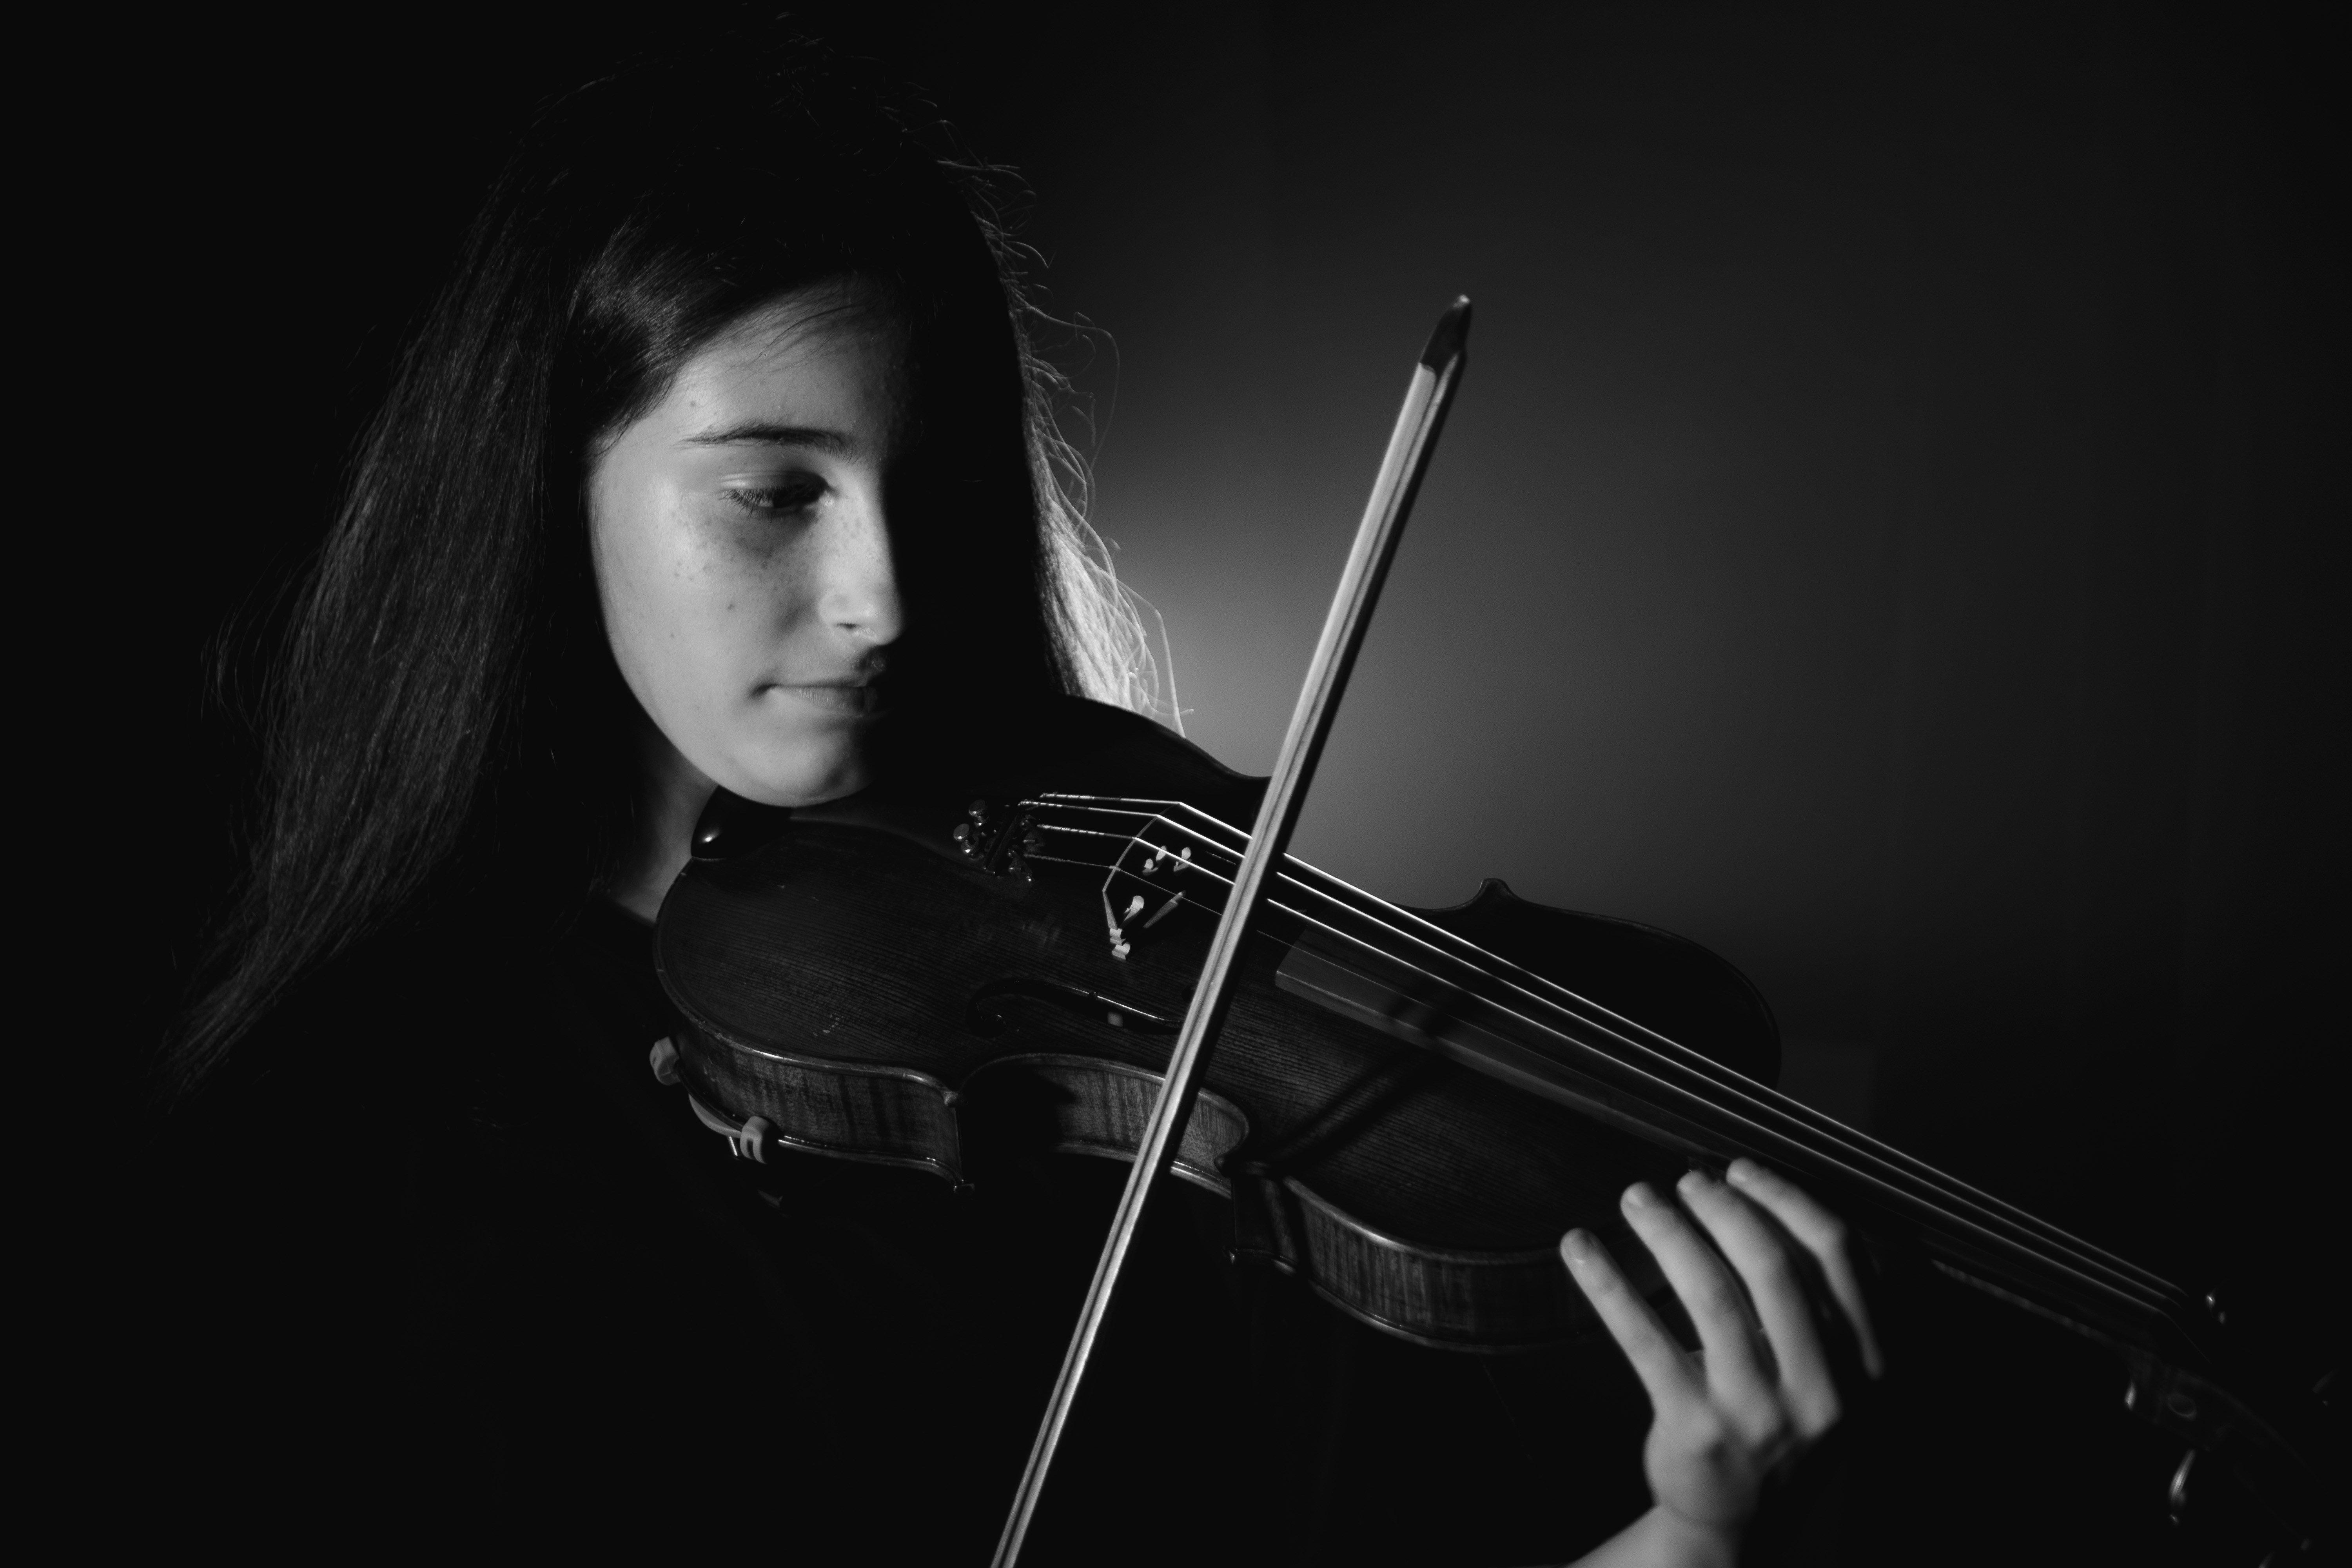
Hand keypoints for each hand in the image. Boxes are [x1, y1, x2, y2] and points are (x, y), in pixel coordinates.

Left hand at [1559, 1160, 1881, 1566]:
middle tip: (1687, 1179)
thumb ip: (1821, 1300)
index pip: (1838, 1256)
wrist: (1743, 1524)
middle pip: (1775, 1268)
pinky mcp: (1695, 1428)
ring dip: (1667, 1232)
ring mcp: (1758, 1412)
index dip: (1787, 1199)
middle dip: (1726, 1209)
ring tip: (1638, 1197)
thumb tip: (1764, 1197)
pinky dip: (1608, 1283)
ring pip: (1711, 1293)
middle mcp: (1822, 1390)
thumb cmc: (1782, 1425)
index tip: (1743, 1169)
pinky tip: (1580, 1249)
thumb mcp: (1832, 1374)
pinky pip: (1645, 1338)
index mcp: (1865, 1365)